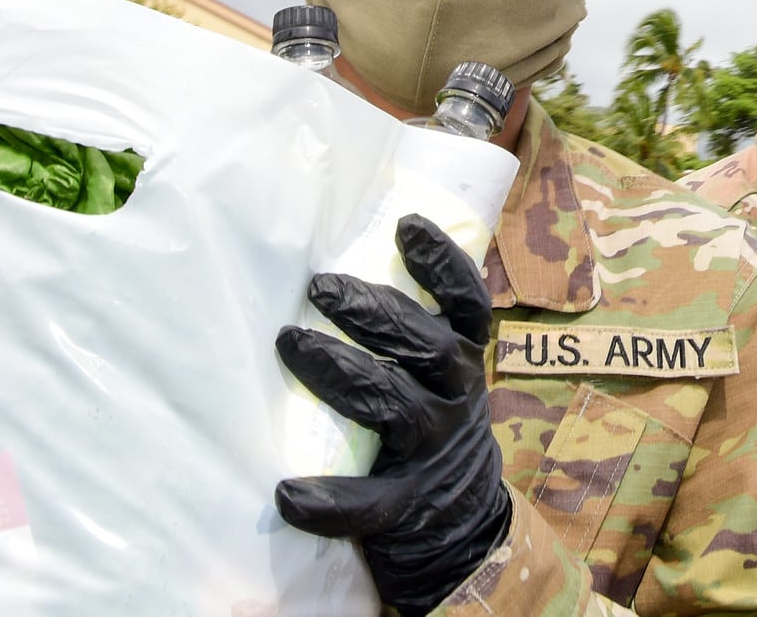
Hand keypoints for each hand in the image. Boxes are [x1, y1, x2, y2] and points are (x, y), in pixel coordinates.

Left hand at [276, 214, 509, 614]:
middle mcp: (456, 398)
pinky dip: (331, 499)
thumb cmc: (429, 428)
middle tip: (318, 286)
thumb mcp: (438, 378)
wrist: (463, 531)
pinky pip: (371, 502)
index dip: (442, 263)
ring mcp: (434, 451)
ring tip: (292, 342)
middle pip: (426, 345)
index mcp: (464, 360)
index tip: (406, 225)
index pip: (467, 302)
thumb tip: (332, 267)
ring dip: (342, 372)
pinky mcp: (409, 505)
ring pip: (395, 404)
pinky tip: (289, 493)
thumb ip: (407, 334)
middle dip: (373, 312)